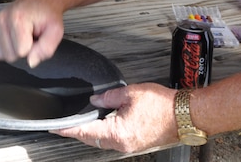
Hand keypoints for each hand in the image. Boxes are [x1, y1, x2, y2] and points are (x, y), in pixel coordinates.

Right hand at [0, 0, 64, 82]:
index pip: (22, 51)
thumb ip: (46, 48)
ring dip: (13, 50)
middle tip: (31, 36)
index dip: (33, 49)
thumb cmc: (48, 15)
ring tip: (23, 36)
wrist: (42, 0)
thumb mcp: (55, 30)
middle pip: (9, 55)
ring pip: (0, 55)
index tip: (38, 37)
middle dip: (23, 51)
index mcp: (18, 18)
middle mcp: (3, 19)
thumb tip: (30, 62)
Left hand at [51, 83, 177, 151]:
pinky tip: (101, 125)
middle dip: (77, 132)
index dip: (68, 129)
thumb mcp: (131, 93)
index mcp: (118, 132)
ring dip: (90, 133)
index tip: (55, 128)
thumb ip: (108, 97)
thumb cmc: (163, 105)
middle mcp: (123, 144)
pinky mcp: (137, 144)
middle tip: (64, 125)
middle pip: (92, 139)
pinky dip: (103, 134)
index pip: (85, 131)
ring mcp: (130, 146)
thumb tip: (95, 100)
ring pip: (102, 141)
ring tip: (79, 124)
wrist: (185, 114)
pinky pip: (114, 141)